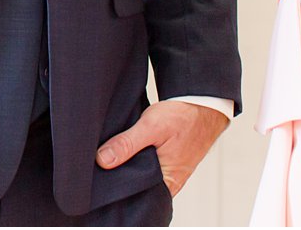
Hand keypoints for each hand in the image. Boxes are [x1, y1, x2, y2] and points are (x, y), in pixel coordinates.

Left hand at [96, 100, 229, 195]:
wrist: (202, 106)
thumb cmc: (183, 118)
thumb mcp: (151, 127)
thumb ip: (127, 144)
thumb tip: (102, 161)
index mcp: (167, 183)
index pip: (134, 195)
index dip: (115, 186)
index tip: (98, 175)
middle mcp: (168, 183)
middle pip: (135, 186)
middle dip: (118, 175)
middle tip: (99, 162)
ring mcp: (167, 174)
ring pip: (139, 174)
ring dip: (125, 165)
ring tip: (107, 155)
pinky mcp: (165, 163)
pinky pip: (145, 166)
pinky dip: (134, 159)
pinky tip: (121, 150)